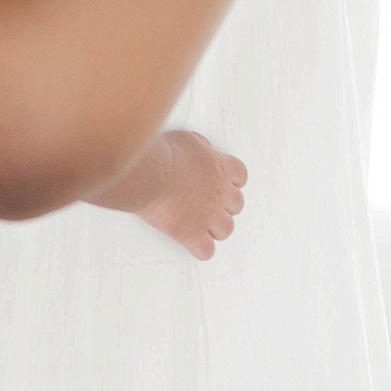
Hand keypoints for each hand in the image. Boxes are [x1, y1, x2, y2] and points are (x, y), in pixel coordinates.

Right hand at [133, 129, 246, 259]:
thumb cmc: (163, 155)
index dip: (234, 180)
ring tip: (206, 225)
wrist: (150, 174)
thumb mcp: (186, 139)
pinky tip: (194, 243)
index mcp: (219, 168)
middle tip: (214, 203)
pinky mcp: (191, 234)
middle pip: (236, 205)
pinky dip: (202, 249)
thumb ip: (200, 147)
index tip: (228, 181)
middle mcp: (219, 194)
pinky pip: (206, 251)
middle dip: (226, 205)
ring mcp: (208, 216)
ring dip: (217, 227)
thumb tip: (203, 148)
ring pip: (226, 229)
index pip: (240, 175)